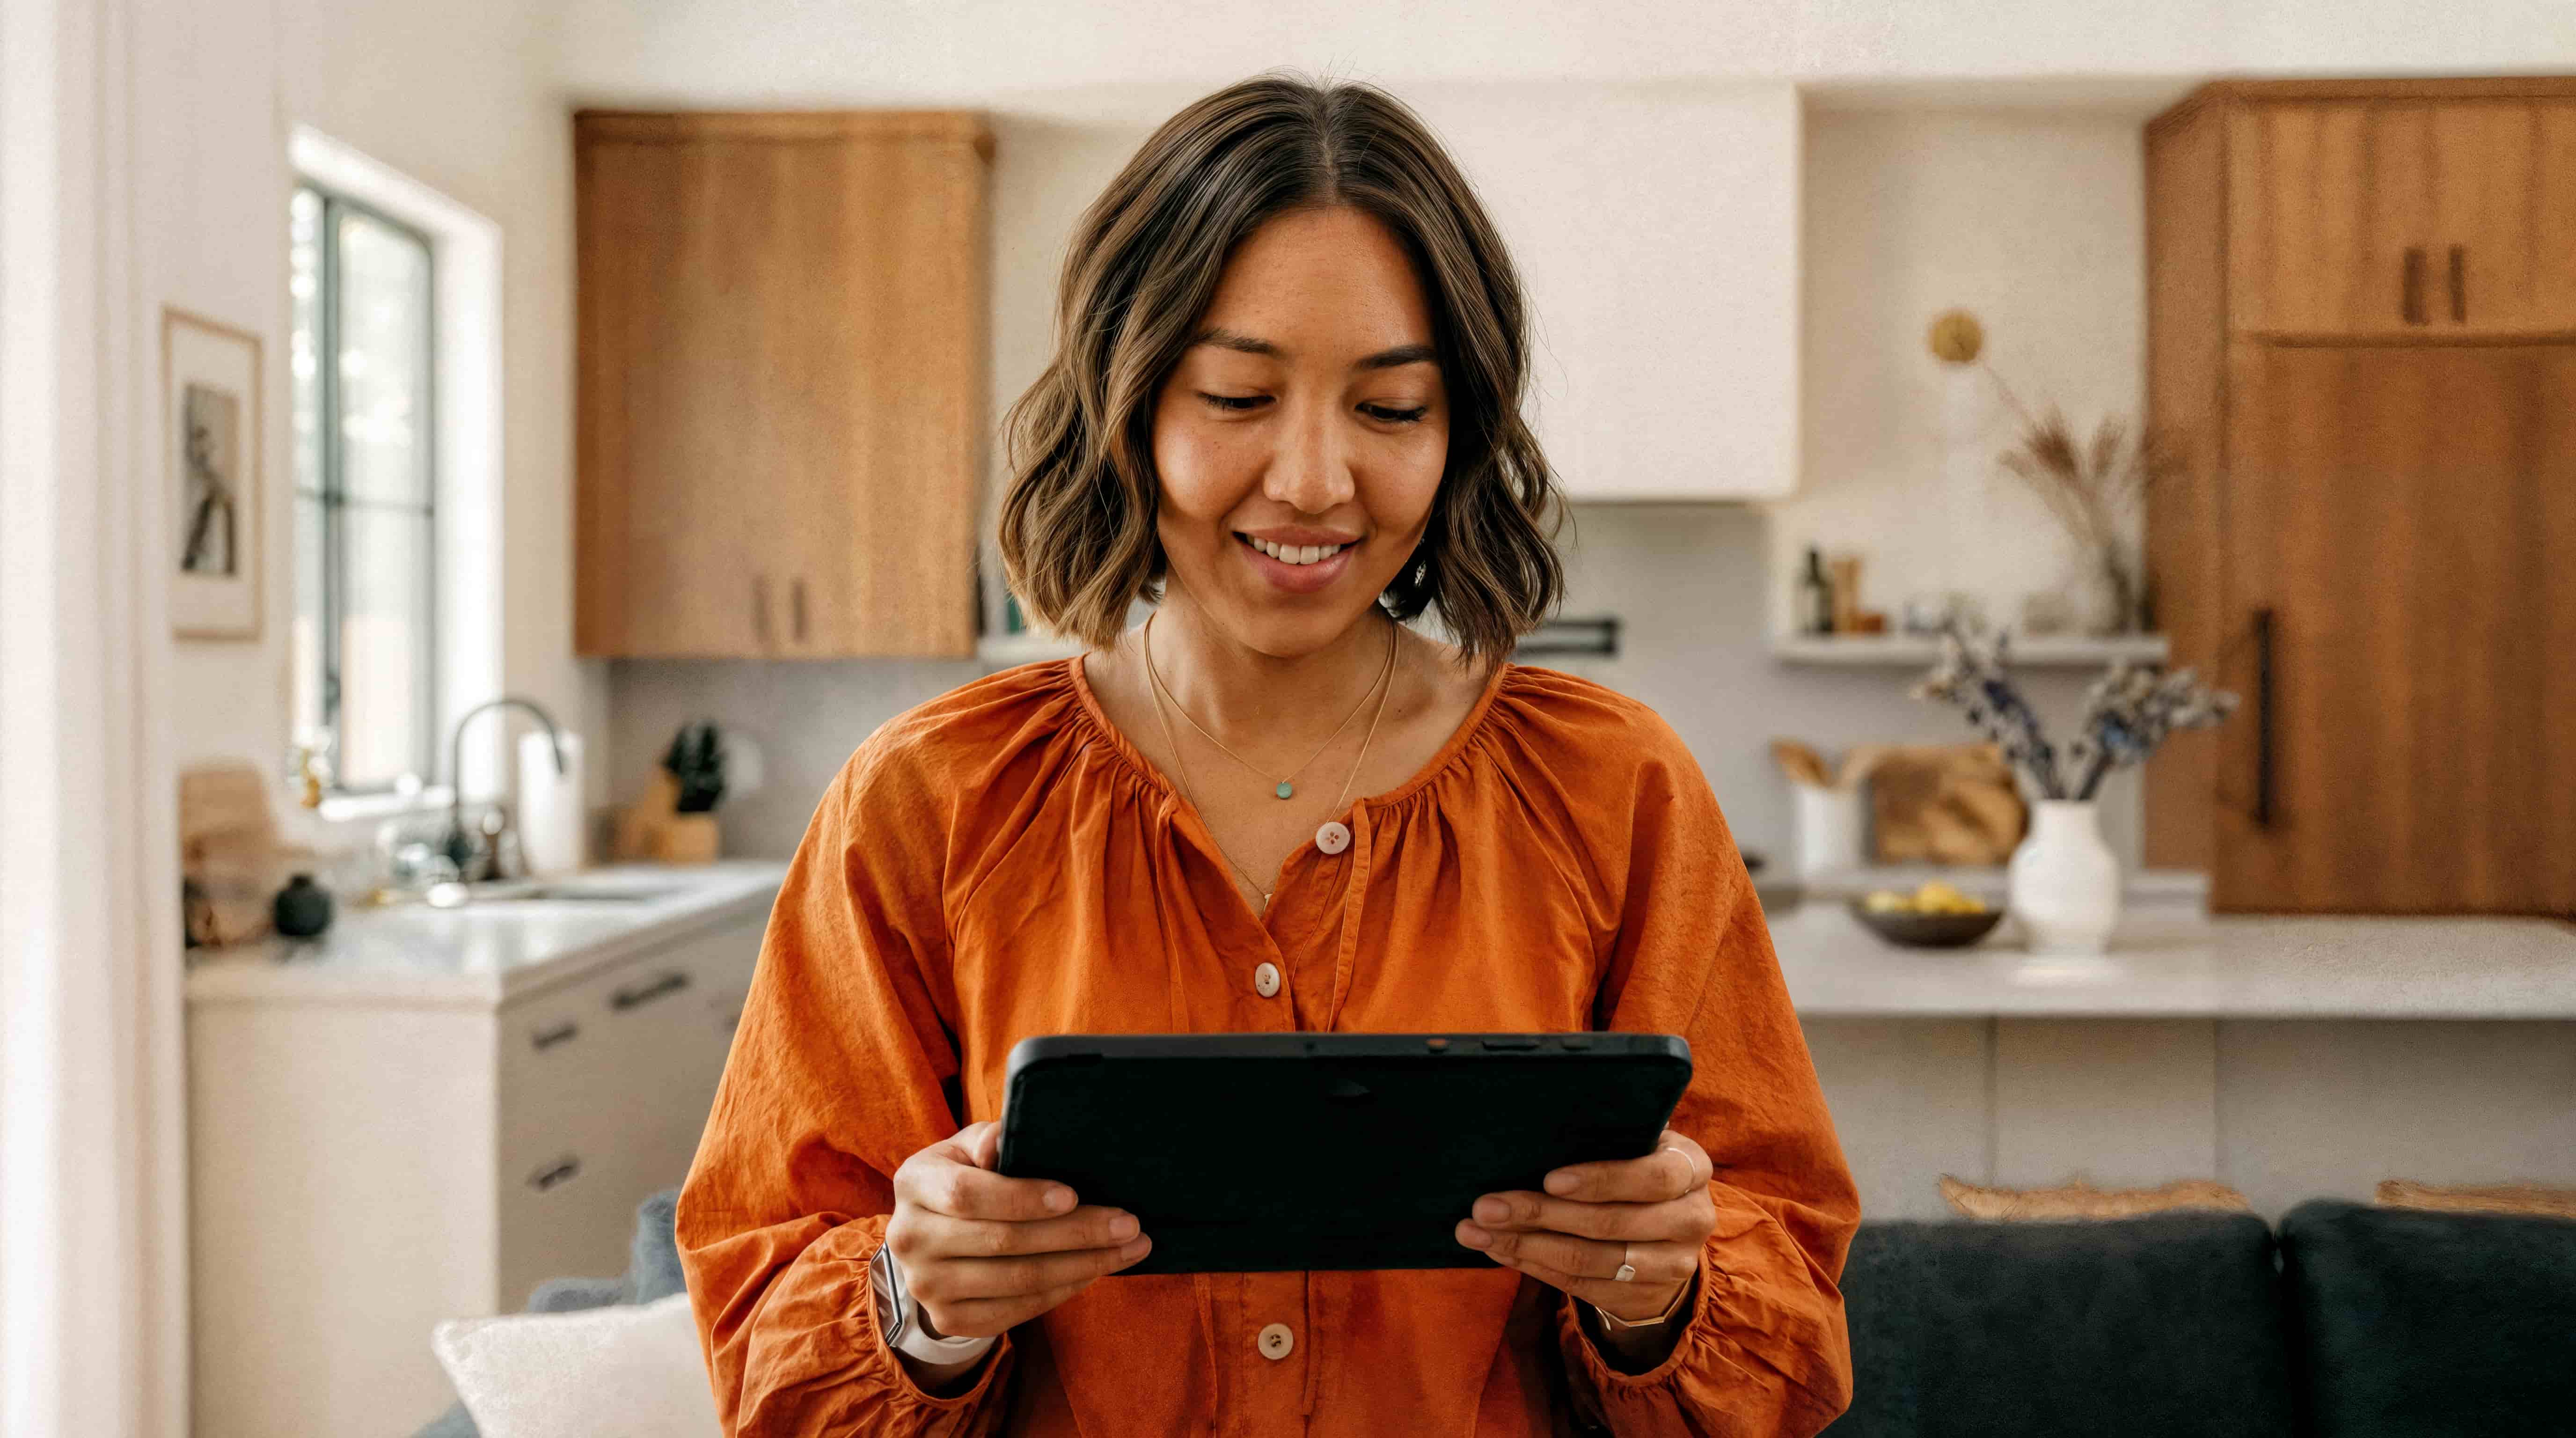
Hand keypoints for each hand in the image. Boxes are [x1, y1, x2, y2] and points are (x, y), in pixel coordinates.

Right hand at [886, 1120, 1152, 1340]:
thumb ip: (989, 1140)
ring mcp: (927, 1286)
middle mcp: (910, 1239)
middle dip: (1076, 1233)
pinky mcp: (950, 1319)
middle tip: (1129, 1224)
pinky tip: (1096, 1271)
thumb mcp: (968, 1147)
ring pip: (1017, 1281)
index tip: (1073, 1195)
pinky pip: (1017, 1310)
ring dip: (1083, 1265)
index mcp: (914, 1184)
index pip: (966, 1194)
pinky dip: (1063, 1290)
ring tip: (1129, 1248)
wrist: (930, 1236)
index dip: (1022, 1197)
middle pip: (1003, 1241)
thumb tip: (1003, 1140)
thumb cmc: (964, 1176)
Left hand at [1453, 1128, 1715, 1325]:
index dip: (1601, 1180)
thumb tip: (1540, 1120)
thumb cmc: (1636, 1170)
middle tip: (1486, 1206)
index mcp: (1691, 1168)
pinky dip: (1534, 1266)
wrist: (1668, 1237)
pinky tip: (1499, 1249)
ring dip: (1526, 1245)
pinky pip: (1580, 1285)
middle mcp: (1691, 1219)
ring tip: (1477, 1230)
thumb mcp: (1638, 1146)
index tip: (1549, 1179)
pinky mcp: (1642, 1298)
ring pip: (1590, 1260)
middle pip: (1609, 1223)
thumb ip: (1609, 1135)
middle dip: (1540, 1214)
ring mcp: (1671, 1265)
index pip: (1652, 1177)